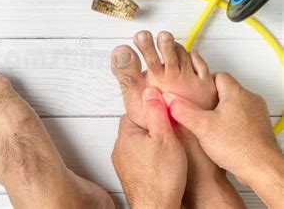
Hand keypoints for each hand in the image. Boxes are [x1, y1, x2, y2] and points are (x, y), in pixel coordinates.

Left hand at [112, 87, 186, 208]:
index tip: (162, 111)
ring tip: (168, 148)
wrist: (156, 208)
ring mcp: (123, 164)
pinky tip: (163, 163)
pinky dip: (150, 158)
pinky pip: (139, 160)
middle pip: (136, 128)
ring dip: (150, 144)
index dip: (150, 110)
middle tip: (169, 130)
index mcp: (125, 134)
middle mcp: (119, 148)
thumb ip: (156, 112)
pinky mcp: (130, 176)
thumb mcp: (165, 137)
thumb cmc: (161, 178)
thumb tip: (150, 91)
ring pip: (137, 144)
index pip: (134, 112)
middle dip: (151, 127)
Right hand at [164, 73, 282, 207]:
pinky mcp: (258, 128)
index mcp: (237, 94)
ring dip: (220, 111)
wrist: (262, 169)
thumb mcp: (202, 127)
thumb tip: (169, 99)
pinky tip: (220, 135)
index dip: (203, 83)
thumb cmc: (239, 148)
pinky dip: (230, 122)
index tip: (193, 90)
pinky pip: (241, 118)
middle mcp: (250, 100)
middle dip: (210, 98)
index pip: (218, 76)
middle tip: (197, 106)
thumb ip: (183, 110)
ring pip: (234, 104)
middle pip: (226, 90)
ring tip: (207, 122)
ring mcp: (257, 114)